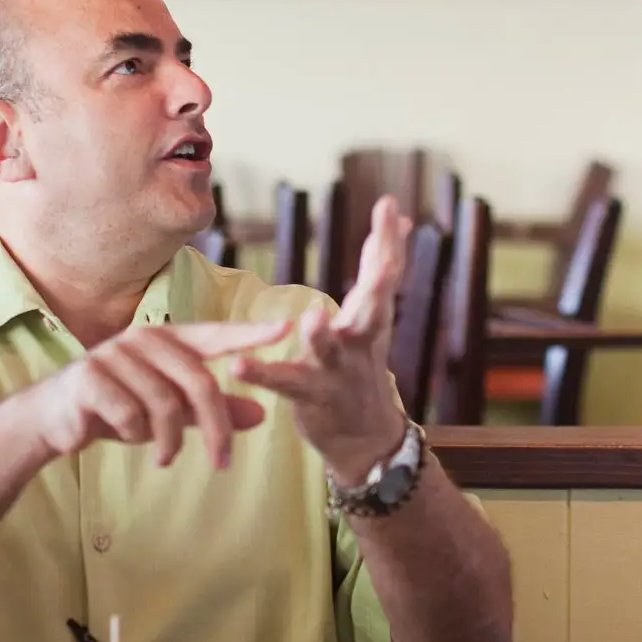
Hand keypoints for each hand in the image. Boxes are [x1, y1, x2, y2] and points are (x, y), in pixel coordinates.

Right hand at [26, 319, 290, 469]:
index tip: (287, 328)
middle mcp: (143, 339)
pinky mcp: (90, 377)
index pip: (215, 334)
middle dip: (216, 428)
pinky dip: (136, 436)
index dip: (250, 333)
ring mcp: (114, 354)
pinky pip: (131, 415)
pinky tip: (126, 438)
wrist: (53, 419)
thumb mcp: (170, 412)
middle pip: (199, 382)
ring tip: (164, 456)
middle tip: (222, 463)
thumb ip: (212, 410)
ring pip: (166, 405)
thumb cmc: (117, 409)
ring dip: (170, 440)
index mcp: (166, 340)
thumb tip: (262, 414)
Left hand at [231, 196, 411, 482]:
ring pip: (331, 349)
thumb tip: (402, 217)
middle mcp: (361, 339)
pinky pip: (284, 383)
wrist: (367, 437)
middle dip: (379, 278)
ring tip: (312, 317)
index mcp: (373, 316)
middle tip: (383, 250)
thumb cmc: (363, 363)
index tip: (390, 204)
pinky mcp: (311, 395)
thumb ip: (379, 267)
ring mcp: (337, 369)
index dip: (389, 239)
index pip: (386, 272)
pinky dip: (262, 374)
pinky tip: (239, 365)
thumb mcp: (374, 313)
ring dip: (323, 335)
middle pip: (374, 305)